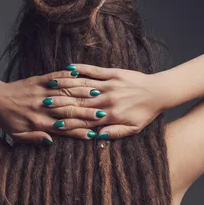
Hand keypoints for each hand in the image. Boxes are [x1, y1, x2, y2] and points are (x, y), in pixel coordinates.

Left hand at [0, 68, 109, 144]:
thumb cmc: (7, 120)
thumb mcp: (17, 135)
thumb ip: (35, 138)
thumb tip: (50, 142)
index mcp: (38, 123)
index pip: (63, 129)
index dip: (79, 131)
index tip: (94, 133)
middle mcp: (41, 108)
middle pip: (68, 111)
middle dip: (86, 113)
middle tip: (103, 113)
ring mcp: (40, 93)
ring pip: (65, 93)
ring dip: (82, 94)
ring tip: (98, 94)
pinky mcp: (38, 80)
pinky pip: (56, 78)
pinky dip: (68, 77)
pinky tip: (81, 76)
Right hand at [40, 64, 168, 138]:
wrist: (159, 92)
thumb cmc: (146, 113)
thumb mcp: (133, 129)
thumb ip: (115, 133)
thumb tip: (97, 137)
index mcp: (111, 116)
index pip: (85, 120)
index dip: (68, 122)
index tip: (53, 123)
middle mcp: (107, 100)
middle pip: (79, 103)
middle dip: (61, 104)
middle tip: (44, 104)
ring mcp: (109, 85)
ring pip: (84, 86)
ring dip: (66, 86)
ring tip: (50, 86)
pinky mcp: (113, 73)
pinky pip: (94, 71)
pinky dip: (81, 69)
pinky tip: (69, 68)